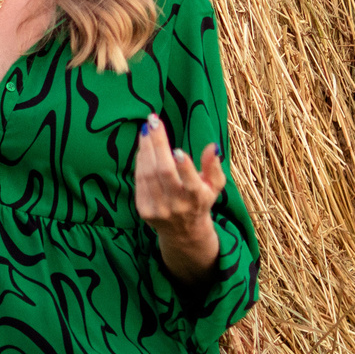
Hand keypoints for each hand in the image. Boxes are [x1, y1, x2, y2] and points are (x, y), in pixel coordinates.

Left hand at [133, 120, 222, 281]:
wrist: (183, 233)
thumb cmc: (201, 201)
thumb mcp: (215, 186)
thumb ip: (214, 166)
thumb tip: (213, 146)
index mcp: (197, 199)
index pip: (191, 184)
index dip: (185, 168)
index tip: (178, 150)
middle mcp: (177, 206)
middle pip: (163, 172)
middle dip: (158, 144)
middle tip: (153, 121)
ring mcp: (158, 209)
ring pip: (148, 174)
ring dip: (145, 148)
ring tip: (146, 129)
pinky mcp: (144, 210)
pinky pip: (139, 181)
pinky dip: (140, 161)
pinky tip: (143, 146)